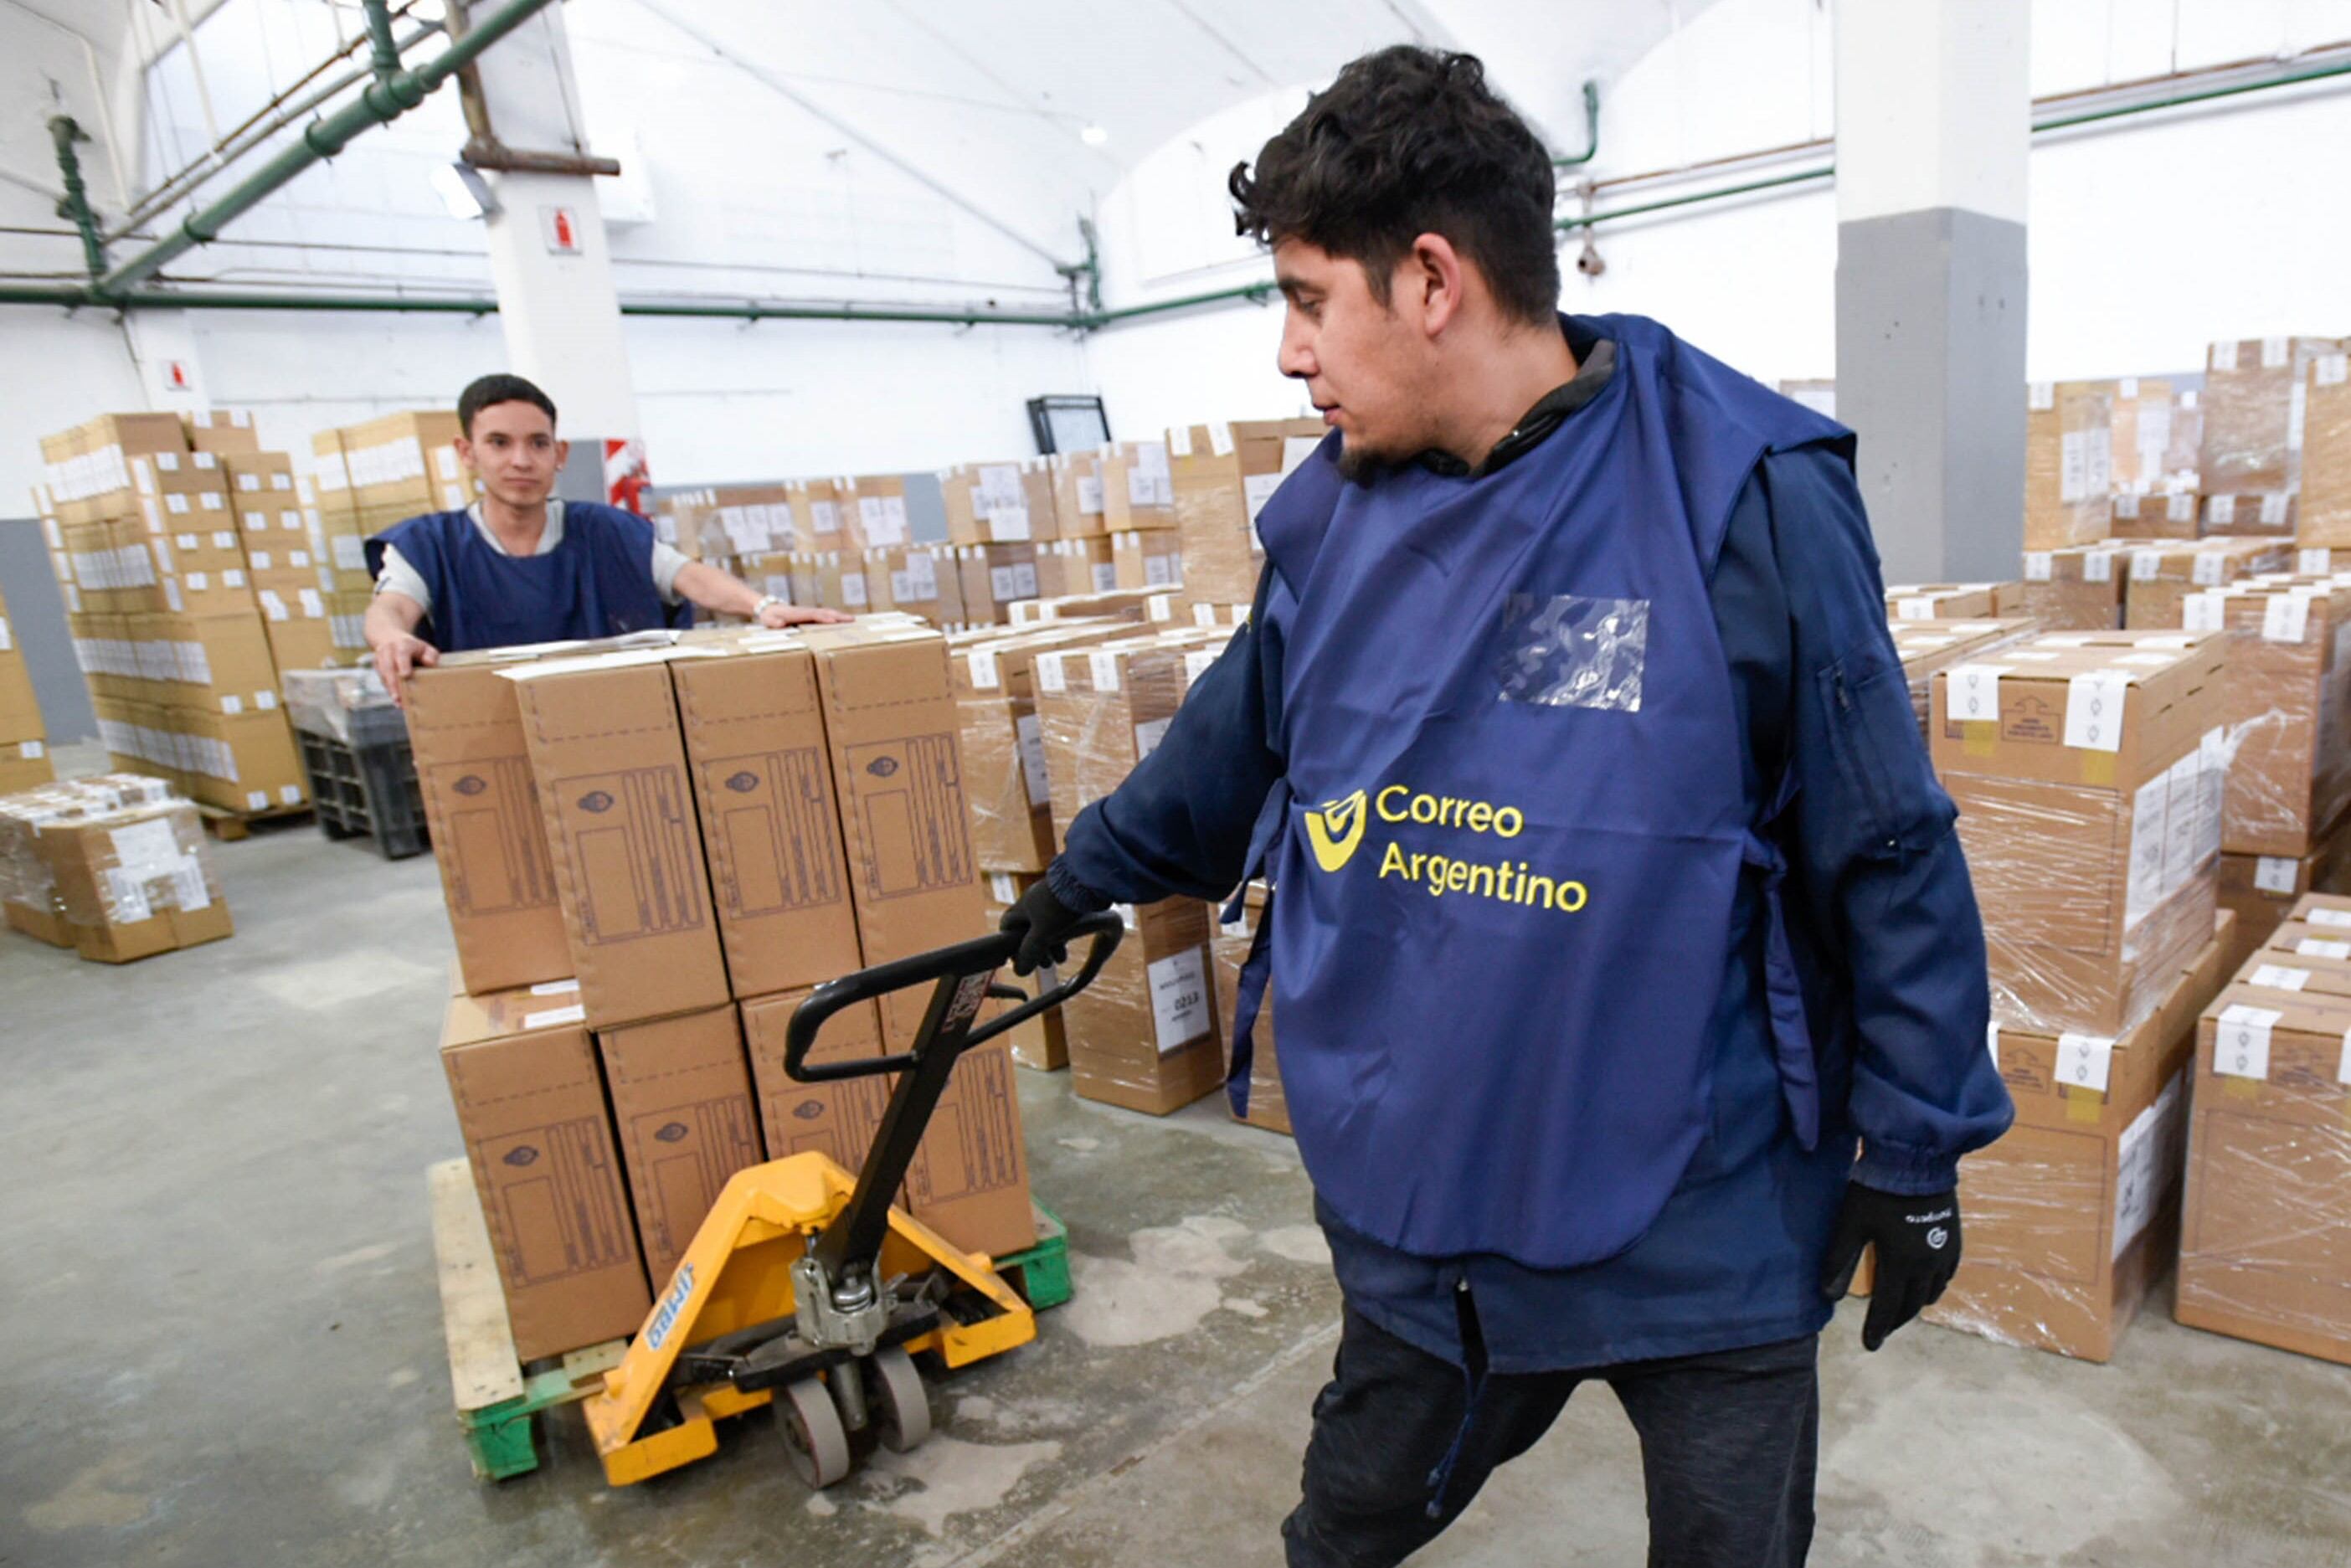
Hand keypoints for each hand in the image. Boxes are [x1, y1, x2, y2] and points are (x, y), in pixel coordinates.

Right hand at [372, 631, 438, 707]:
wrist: (390, 638)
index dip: (403, 664)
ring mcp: (380, 657)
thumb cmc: (414, 648)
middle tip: (399, 698)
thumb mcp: (426, 648)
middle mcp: (388, 649)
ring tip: (399, 703)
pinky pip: (382, 679)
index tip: (405, 675)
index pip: (402, 653)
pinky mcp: (376, 665)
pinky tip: (397, 702)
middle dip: (393, 683)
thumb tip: (430, 663)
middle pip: (389, 666)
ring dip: (390, 689)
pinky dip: (389, 690)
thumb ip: (431, 655)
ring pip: (383, 674)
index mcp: (402, 644)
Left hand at [757, 601, 852, 629]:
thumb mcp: (769, 620)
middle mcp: (806, 611)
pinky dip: (835, 617)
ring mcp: (809, 612)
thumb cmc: (769, 616)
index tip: (834, 621)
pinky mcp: (810, 615)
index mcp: (798, 614)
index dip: (824, 618)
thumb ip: (775, 622)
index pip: (814, 615)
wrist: (768, 607)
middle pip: (825, 612)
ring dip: (839, 616)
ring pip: (827, 613)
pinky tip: (842, 621)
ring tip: (852, 620)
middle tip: (852, 619)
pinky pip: (824, 615)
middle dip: (838, 616)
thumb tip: (782, 623)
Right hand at [999, 877, 1082, 976]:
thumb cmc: (1059, 906)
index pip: (1007, 926)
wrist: (1087, 882)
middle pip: (1029, 930)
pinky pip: (1060, 922)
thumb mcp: (1042, 934)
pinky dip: (1062, 936)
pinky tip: (1070, 946)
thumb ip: (1030, 952)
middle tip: (1046, 965)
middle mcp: (1034, 902)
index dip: (1010, 944)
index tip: (1019, 959)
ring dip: (1052, 945)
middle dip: (1036, 949)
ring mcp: (1051, 901)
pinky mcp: (1067, 901)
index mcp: (1022, 906)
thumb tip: (1019, 972)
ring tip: (1060, 960)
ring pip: (1046, 928)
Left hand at [1820, 1183, 1960, 1350]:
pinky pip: (1946, 1275)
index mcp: (1900, 1264)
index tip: (1870, 1346)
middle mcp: (1927, 1266)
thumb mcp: (1851, 1225)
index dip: (1877, 1328)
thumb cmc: (1877, 1192)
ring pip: (1931, 1292)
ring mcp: (1944, 1253)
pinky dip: (1933, 1287)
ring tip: (1901, 1308)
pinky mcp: (1953, 1238)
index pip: (1887, 1307)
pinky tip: (1926, 1285)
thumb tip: (1827, 1294)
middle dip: (1895, 1320)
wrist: (1915, 1162)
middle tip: (1883, 1330)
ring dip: (1915, 1304)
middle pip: (1911, 1304)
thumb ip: (1839, 1260)